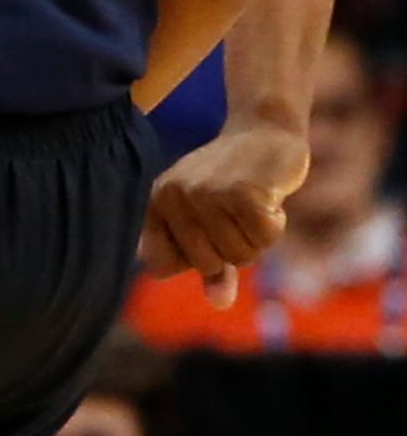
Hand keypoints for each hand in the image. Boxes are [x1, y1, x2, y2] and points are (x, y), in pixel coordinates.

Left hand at [141, 121, 308, 309]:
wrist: (266, 130)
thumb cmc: (235, 182)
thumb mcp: (213, 222)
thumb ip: (214, 268)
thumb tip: (219, 305)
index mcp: (158, 202)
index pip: (160, 265)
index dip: (191, 260)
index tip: (208, 233)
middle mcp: (176, 195)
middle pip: (207, 264)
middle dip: (232, 248)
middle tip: (238, 213)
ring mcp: (208, 192)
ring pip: (240, 255)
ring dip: (257, 237)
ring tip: (254, 202)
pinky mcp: (244, 192)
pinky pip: (264, 238)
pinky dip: (275, 224)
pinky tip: (271, 196)